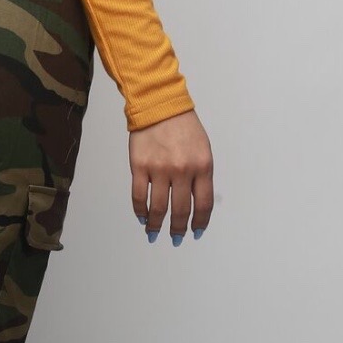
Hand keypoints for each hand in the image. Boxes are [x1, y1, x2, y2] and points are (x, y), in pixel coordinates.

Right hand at [129, 109, 212, 243]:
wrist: (159, 106)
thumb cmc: (183, 127)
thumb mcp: (203, 149)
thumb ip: (201, 175)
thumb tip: (195, 204)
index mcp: (203, 166)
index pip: (203, 204)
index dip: (200, 222)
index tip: (196, 231)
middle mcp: (182, 170)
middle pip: (180, 210)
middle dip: (178, 228)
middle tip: (176, 237)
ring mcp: (159, 169)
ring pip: (158, 208)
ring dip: (156, 225)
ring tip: (154, 232)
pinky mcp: (139, 166)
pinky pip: (139, 196)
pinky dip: (140, 211)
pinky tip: (142, 217)